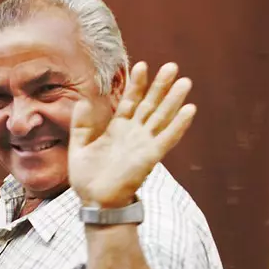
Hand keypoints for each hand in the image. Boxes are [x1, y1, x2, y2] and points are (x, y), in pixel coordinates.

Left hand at [69, 62, 195, 209]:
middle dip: (160, 86)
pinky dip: (178, 125)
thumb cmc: (88, 177)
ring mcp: (144, 144)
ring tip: (184, 81)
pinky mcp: (150, 156)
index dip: (137, 84)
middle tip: (171, 66)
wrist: (95, 202)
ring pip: (161, 117)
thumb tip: (82, 100)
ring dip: (173, 100)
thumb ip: (82, 124)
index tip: (141, 65)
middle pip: (151, 104)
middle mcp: (134, 133)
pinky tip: (189, 110)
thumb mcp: (79, 146)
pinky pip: (167, 138)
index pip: (131, 101)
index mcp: (118, 129)